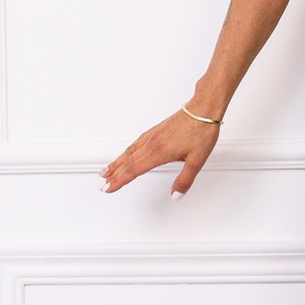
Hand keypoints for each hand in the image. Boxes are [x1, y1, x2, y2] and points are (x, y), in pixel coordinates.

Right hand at [100, 105, 221, 197]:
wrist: (203, 109)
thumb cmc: (201, 131)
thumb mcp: (197, 160)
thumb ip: (185, 180)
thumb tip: (176, 195)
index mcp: (159, 152)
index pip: (134, 170)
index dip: (120, 180)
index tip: (108, 188)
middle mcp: (151, 143)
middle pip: (127, 162)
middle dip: (113, 175)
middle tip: (101, 184)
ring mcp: (152, 136)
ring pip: (128, 152)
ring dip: (115, 163)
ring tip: (106, 171)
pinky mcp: (155, 131)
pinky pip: (135, 144)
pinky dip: (125, 152)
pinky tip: (124, 155)